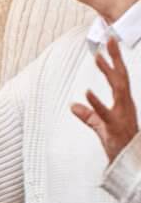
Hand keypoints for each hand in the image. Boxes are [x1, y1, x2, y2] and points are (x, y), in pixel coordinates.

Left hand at [71, 37, 139, 162]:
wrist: (129, 163)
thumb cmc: (118, 143)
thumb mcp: (100, 125)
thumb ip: (88, 115)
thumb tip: (73, 106)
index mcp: (123, 102)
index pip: (119, 76)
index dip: (115, 59)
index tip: (110, 42)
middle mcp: (125, 105)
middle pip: (122, 77)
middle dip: (116, 58)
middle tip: (110, 39)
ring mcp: (122, 115)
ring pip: (119, 90)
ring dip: (109, 73)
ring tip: (99, 57)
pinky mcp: (115, 127)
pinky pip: (105, 113)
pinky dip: (96, 103)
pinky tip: (87, 92)